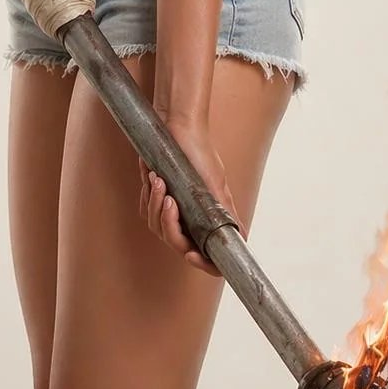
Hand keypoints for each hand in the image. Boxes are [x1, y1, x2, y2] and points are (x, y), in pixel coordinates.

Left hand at [137, 110, 247, 276]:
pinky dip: (147, 194)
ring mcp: (173, 209)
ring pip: (157, 227)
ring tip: (160, 181)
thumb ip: (224, 212)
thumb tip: (242, 238)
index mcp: (208, 219)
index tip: (191, 254)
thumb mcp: (215, 183)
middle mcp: (191, 218)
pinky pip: (145, 208)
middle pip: (176, 243)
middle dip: (169, 224)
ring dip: (155, 204)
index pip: (207, 256)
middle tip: (170, 201)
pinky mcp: (155, 196)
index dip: (201, 263)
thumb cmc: (200, 152)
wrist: (178, 125)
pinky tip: (153, 176)